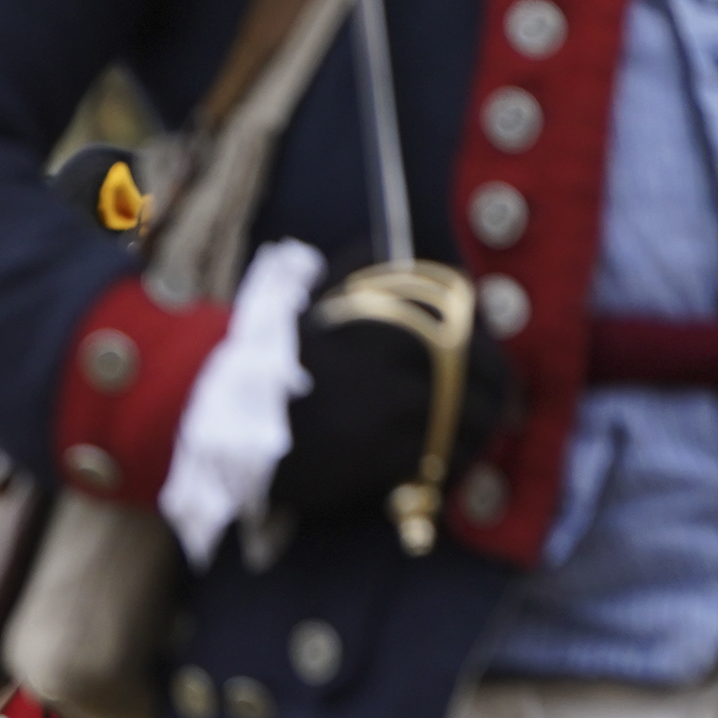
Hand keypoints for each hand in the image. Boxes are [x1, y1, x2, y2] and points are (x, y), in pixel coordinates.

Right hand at [269, 272, 511, 527]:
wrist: (218, 416)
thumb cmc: (265, 360)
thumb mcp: (310, 297)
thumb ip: (356, 268)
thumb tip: (390, 248)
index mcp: (386, 313)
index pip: (465, 324)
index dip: (487, 351)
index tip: (487, 368)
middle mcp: (396, 355)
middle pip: (478, 374)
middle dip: (495, 394)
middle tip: (498, 411)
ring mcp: (390, 406)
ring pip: (465, 420)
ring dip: (478, 434)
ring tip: (473, 444)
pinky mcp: (378, 453)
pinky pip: (436, 459)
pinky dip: (450, 466)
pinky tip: (443, 470)